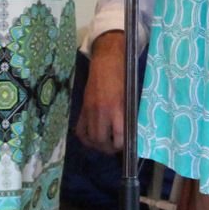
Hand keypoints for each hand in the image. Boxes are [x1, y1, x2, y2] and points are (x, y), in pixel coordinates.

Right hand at [75, 32, 127, 155]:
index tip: (125, 145)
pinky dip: (85, 138)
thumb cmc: (122, 76)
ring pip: (90, 138)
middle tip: (115, 147)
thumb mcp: (129, 95)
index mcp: (116, 107)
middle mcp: (101, 111)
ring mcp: (89, 111)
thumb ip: (126, 113)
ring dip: (97, 145)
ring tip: (105, 144)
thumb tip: (128, 132)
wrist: (106, 61)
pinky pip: (80, 130)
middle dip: (109, 148)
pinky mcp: (82, 108)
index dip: (122, 145)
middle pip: (101, 140)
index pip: (118, 135)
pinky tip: (92, 139)